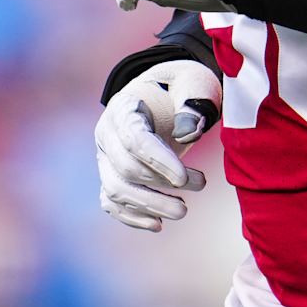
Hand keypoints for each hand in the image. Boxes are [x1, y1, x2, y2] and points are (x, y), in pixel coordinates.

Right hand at [96, 59, 222, 231]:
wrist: (162, 95)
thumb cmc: (180, 87)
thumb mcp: (193, 82)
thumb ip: (193, 101)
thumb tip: (186, 132)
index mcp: (123, 107)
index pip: (134, 138)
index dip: (158, 161)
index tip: (184, 177)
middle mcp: (106, 133)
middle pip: (125, 168)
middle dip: (162, 183)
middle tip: (201, 184)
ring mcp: (105, 157)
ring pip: (116, 189)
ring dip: (150, 205)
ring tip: (183, 210)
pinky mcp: (111, 175)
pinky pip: (112, 202)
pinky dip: (132, 217)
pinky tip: (158, 224)